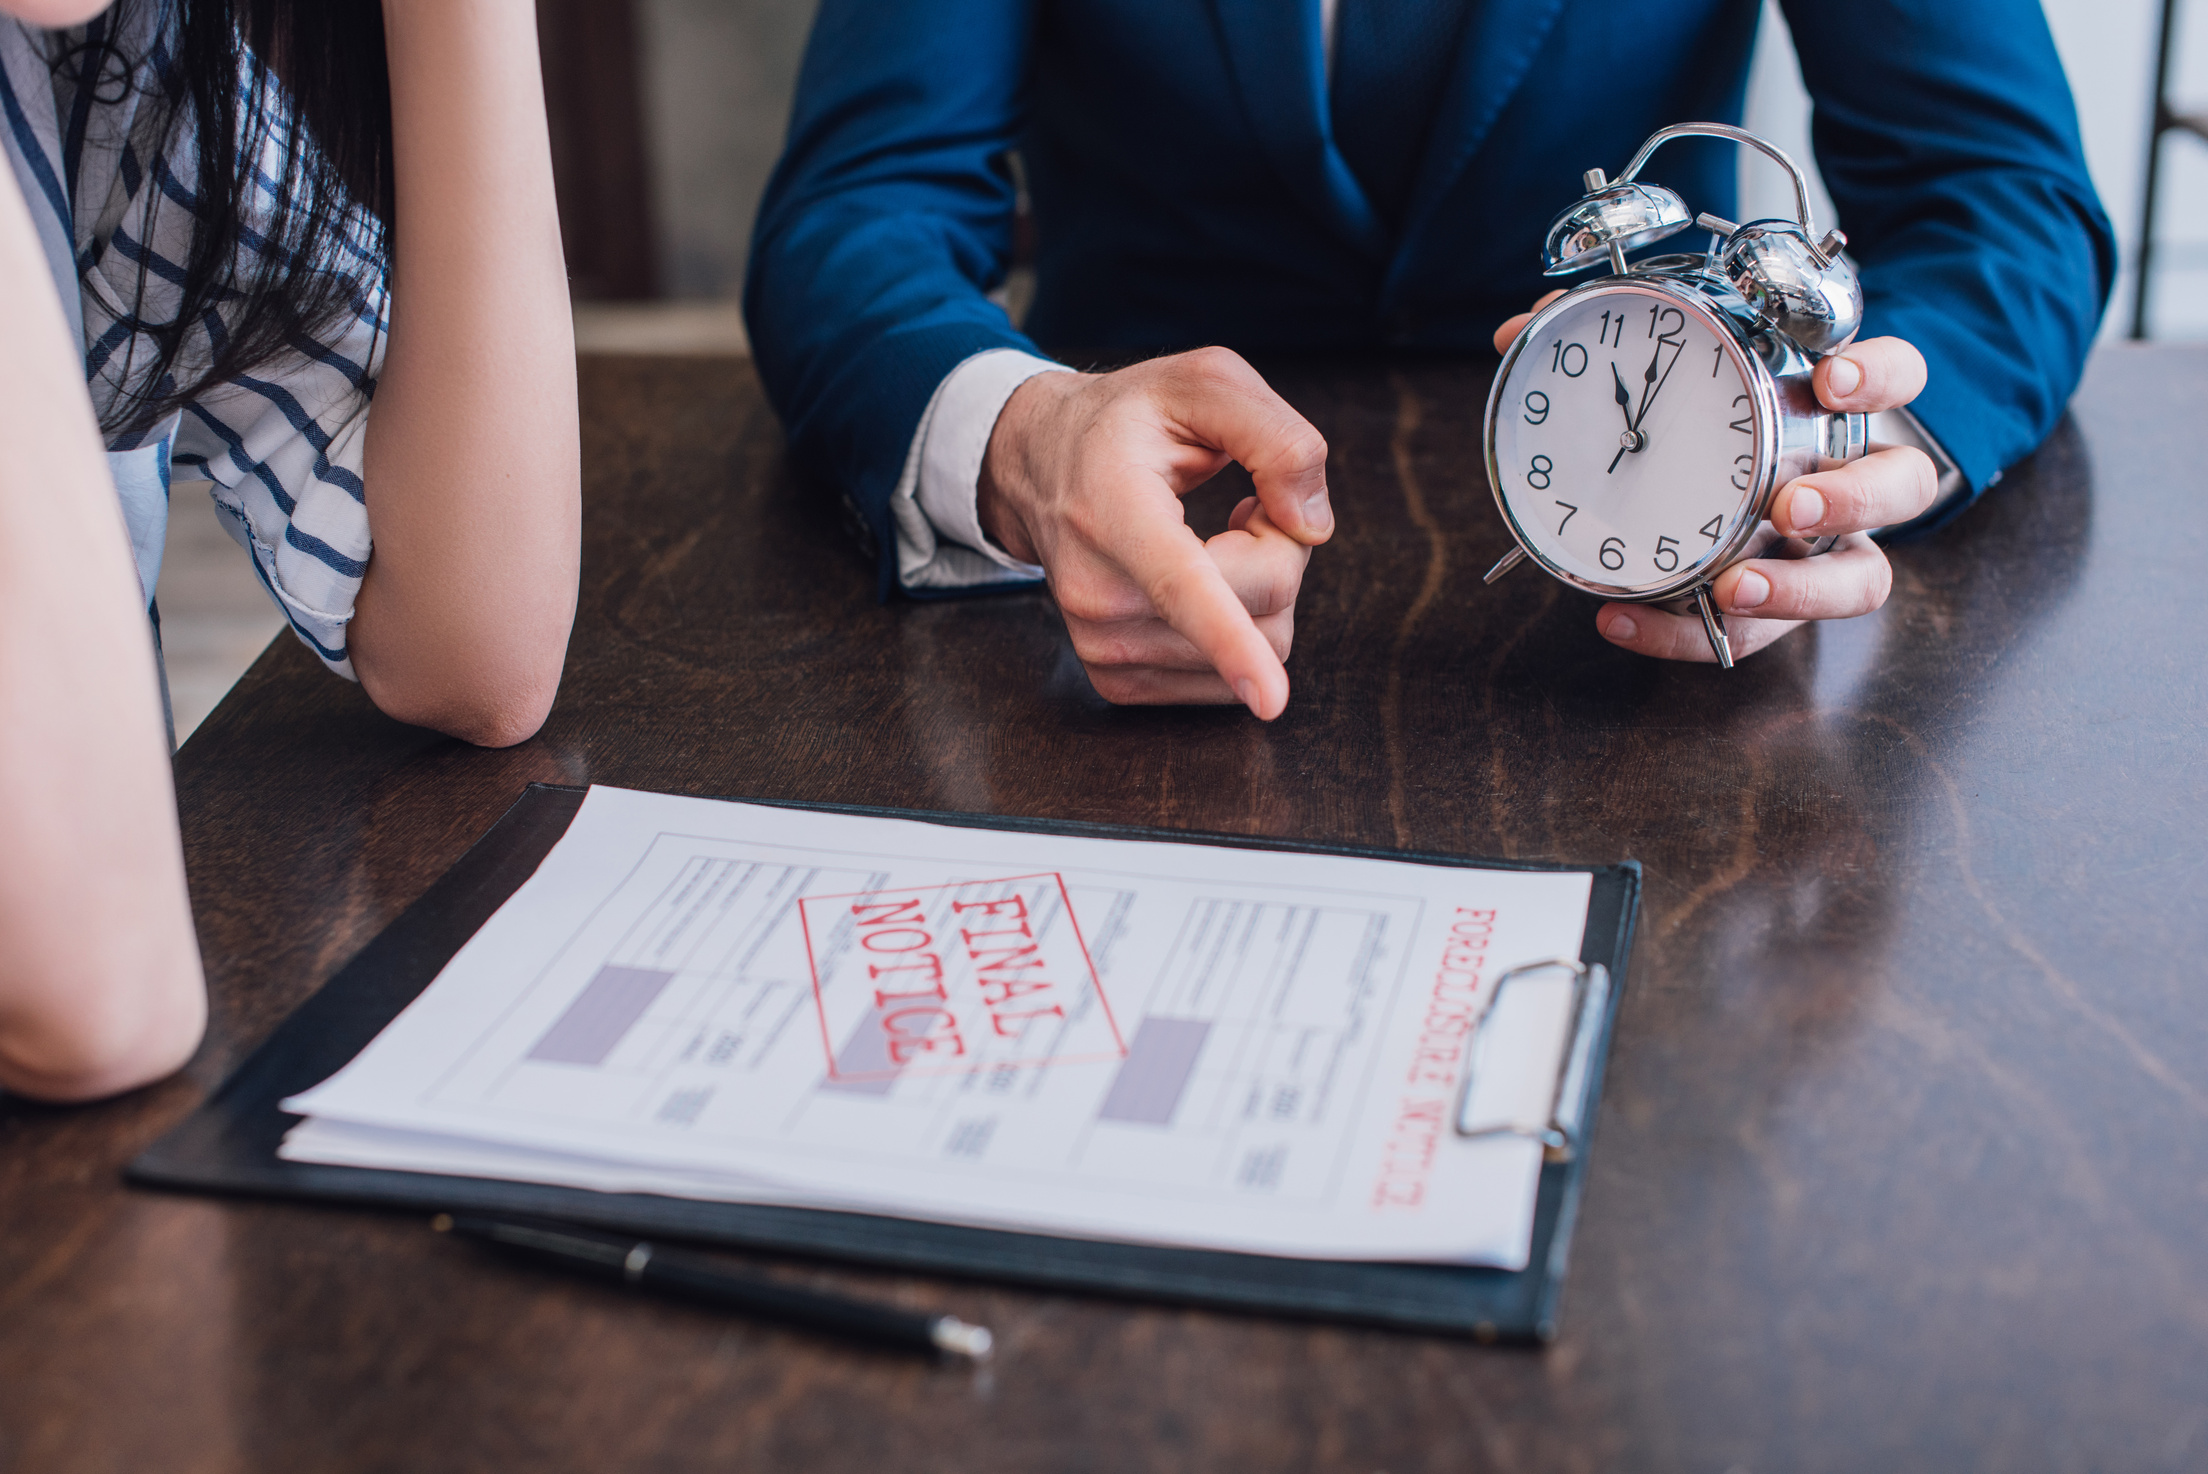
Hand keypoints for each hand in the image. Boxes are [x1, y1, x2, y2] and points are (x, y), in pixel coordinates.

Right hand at [976, 348, 1333, 717]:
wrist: (1039, 463)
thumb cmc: (1130, 420)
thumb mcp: (1205, 383)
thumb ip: (1276, 438)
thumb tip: (1312, 528)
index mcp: (1115, 514)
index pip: (1181, 587)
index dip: (1232, 643)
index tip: (1269, 699)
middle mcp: (1099, 594)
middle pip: (1264, 607)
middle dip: (1282, 550)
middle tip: (1247, 506)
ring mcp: (1103, 647)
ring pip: (1259, 648)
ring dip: (1262, 592)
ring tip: (1216, 540)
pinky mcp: (1116, 681)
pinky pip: (1229, 680)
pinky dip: (1238, 632)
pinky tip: (1202, 582)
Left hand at [1494, 304, 1938, 663]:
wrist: (1730, 486)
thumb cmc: (1710, 421)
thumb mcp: (1674, 374)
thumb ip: (1604, 342)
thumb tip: (1519, 328)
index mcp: (1832, 408)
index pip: (1896, 379)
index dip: (1878, 378)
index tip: (1833, 383)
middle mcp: (1852, 479)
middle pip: (1900, 487)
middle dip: (1854, 498)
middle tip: (1795, 505)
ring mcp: (1829, 550)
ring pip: (1859, 580)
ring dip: (1801, 589)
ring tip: (1737, 589)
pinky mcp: (1780, 607)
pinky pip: (1753, 637)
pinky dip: (1683, 635)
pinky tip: (1621, 619)